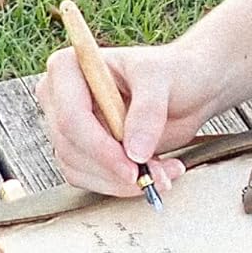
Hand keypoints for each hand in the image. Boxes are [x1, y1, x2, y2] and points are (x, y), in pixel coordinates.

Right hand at [37, 40, 214, 196]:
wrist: (191, 88)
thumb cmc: (173, 71)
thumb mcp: (163, 79)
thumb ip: (148, 111)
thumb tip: (134, 151)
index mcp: (70, 67)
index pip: (71, 117)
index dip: (99, 146)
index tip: (133, 165)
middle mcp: (60, 97)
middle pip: (70, 147)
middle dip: (113, 168)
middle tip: (153, 175)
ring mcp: (69, 126)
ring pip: (78, 168)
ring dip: (120, 181)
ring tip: (164, 173)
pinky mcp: (82, 150)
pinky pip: (90, 178)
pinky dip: (121, 184)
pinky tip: (155, 174)